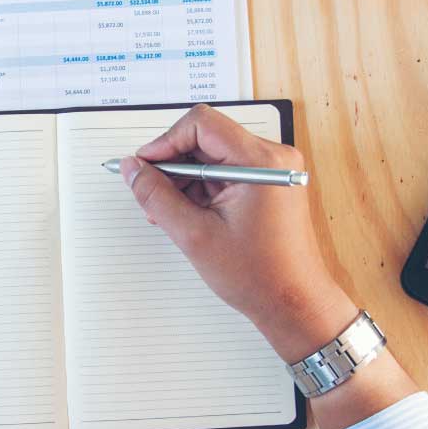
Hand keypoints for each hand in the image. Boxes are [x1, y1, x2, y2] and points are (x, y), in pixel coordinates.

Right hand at [121, 104, 356, 361]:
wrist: (294, 303)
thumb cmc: (260, 275)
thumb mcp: (194, 234)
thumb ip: (156, 196)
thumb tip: (133, 169)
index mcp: (261, 162)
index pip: (201, 125)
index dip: (165, 143)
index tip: (144, 167)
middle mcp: (273, 158)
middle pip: (206, 139)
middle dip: (173, 165)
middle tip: (151, 194)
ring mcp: (273, 171)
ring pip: (213, 157)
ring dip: (185, 180)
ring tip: (168, 214)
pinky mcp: (269, 185)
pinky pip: (226, 173)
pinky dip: (202, 189)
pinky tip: (187, 215)